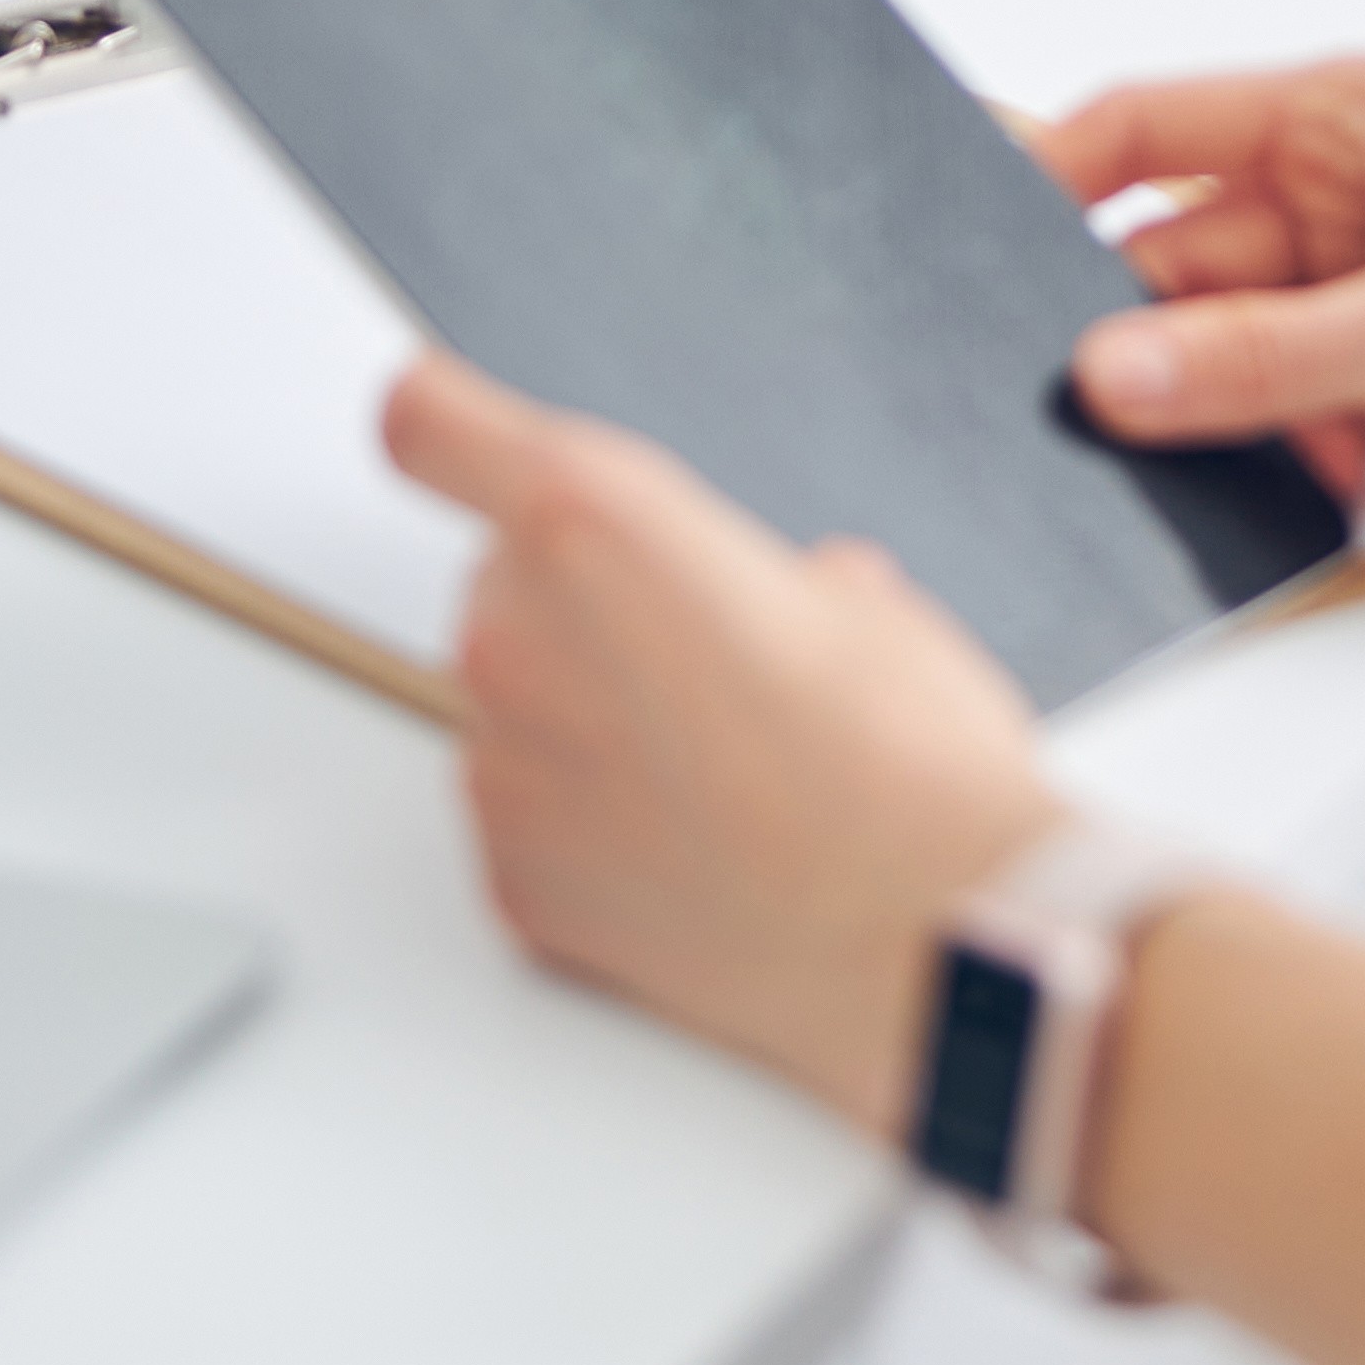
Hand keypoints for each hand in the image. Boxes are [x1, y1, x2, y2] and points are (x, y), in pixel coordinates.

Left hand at [378, 355, 1063, 1134]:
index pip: (432, 423)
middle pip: (500, 583)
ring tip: (719, 774)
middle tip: (704, 664)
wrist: (932, 942)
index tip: (445, 425)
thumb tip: (801, 607)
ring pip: (513, 706)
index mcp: (594, 523)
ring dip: (585, 720)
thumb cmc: (910, 773)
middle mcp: (518, 638)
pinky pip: (528, 820)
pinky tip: (694, 847)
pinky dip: (586, 828)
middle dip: (584, 608)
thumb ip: (779, 579)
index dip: (446, 422)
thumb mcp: (870, 611)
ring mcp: (503, 768)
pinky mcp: (511, 881)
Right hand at [1041, 61, 1364, 536]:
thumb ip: (1261, 354)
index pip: (1157, 127)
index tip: (972, 243)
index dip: (1056, 177)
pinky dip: (1300, 459)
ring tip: (1290, 452)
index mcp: (1359, 113)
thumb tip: (1114, 369)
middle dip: (1155, 341)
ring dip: (1242, 415)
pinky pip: (1304, 419)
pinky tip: (1331, 483)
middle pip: (1186, 264)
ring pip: (1240, 355)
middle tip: (1112, 411)